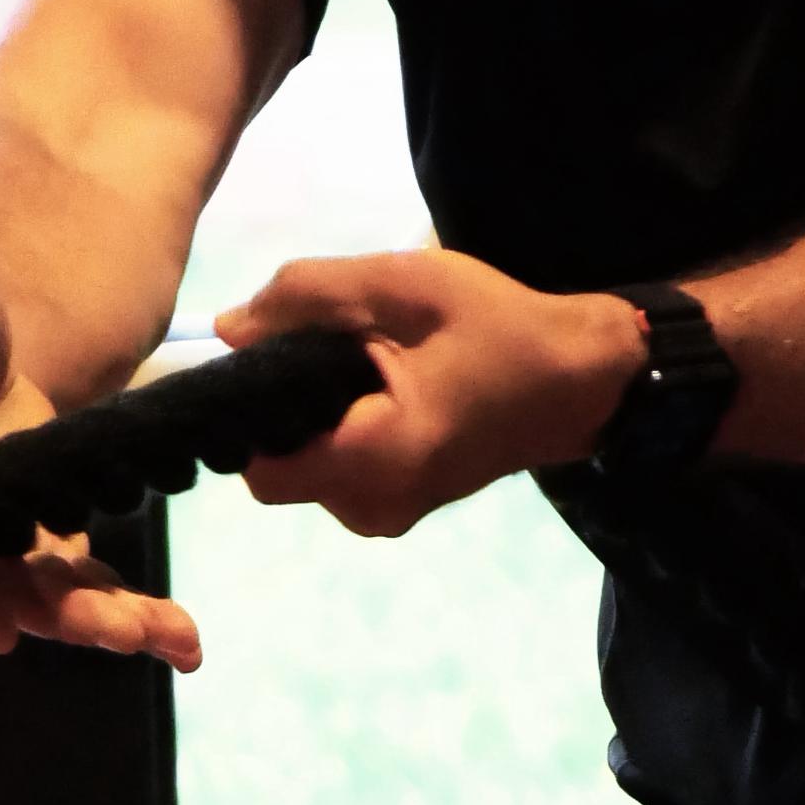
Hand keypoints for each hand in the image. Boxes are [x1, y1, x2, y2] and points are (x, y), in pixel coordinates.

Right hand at [0, 174, 200, 667]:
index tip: (0, 619)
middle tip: (121, 630)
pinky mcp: (40, 457)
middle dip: (40, 593)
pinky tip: (179, 636)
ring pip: (21, 556)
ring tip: (176, 639)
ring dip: (93, 608)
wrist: (75, 133)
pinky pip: (63, 546)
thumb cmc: (6, 155)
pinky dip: (116, 591)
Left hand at [214, 246, 639, 538]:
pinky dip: (338, 433)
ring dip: (313, 417)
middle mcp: (372, 507)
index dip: (247, 410)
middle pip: (276, 466)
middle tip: (328, 349)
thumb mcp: (403, 286)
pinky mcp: (396, 511)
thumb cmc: (497, 327)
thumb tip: (228, 327)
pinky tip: (379, 391)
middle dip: (284, 407)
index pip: (258, 465)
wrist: (576, 380)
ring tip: (364, 365)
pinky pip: (335, 475)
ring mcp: (385, 518)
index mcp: (377, 459)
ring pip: (303, 469)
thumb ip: (308, 296)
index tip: (268, 358)